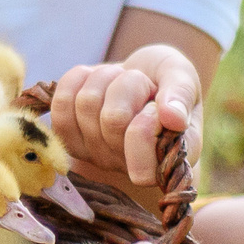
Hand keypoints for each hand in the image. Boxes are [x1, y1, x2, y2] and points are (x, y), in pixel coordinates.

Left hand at [53, 44, 201, 187]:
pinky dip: (78, 79)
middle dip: (128, 84)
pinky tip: (95, 80)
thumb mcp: (183, 77)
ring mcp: (98, 155)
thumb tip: (173, 118)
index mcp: (166, 158)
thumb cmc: (166, 81)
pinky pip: (60, 104)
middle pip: (113, 118)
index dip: (147, 119)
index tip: (157, 105)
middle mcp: (130, 166)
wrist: (141, 79)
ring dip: (105, 78)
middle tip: (142, 82)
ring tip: (120, 80)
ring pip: (86, 104)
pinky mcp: (71, 141)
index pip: (143, 144)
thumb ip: (181, 94)